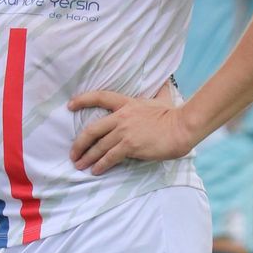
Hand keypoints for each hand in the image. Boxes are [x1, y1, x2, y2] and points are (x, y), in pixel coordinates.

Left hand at [69, 89, 194, 174]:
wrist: (182, 127)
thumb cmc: (174, 114)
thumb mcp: (164, 98)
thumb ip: (160, 91)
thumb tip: (166, 81)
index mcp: (127, 104)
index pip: (100, 97)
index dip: (83, 100)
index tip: (70, 105)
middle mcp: (122, 117)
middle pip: (92, 130)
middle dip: (79, 143)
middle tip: (73, 153)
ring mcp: (125, 132)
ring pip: (99, 146)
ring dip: (87, 157)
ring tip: (80, 165)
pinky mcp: (130, 145)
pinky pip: (110, 157)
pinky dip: (101, 165)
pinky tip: (96, 170)